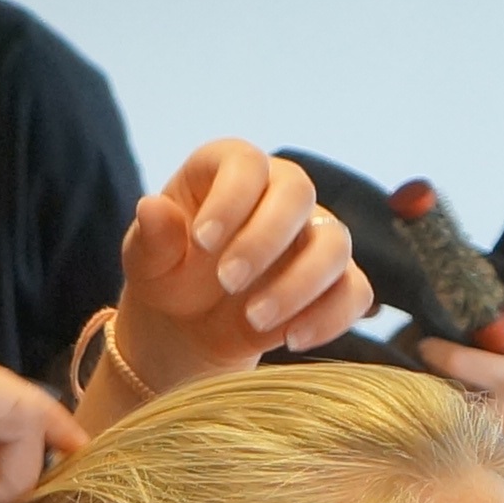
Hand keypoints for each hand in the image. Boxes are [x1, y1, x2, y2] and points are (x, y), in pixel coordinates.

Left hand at [110, 141, 372, 384]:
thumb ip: (153, 237)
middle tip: (227, 282)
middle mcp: (280, 194)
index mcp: (230, 173)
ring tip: (252, 319)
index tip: (202, 241)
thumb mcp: (148, 262)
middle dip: (265, 239)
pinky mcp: (336, 281)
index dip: (230, 197)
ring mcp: (314, 236)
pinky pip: (354, 291)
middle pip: (298, 193)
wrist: (188, 329)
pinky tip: (289, 339)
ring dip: (298, 284)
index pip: (246, 163)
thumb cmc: (169, 278)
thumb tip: (151, 208)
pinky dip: (329, 317)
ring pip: (335, 243)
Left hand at [414, 323, 503, 477]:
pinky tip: (486, 420)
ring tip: (458, 396)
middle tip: (434, 373)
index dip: (433, 351)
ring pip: (464, 427)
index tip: (426, 345)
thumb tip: (490, 332)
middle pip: (449, 400)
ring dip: (456, 411)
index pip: (455, 363)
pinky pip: (488, 445)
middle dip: (437, 385)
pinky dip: (480, 432)